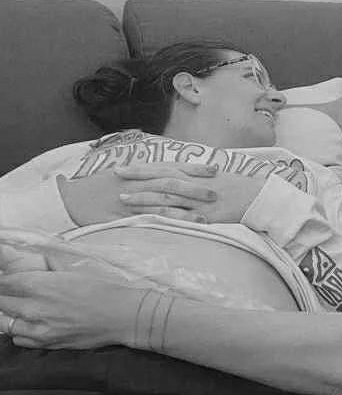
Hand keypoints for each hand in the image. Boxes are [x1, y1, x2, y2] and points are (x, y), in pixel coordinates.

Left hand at [0, 270, 143, 349]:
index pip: (3, 281)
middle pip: (1, 301)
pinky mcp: (48, 344)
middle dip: (6, 294)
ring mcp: (39, 329)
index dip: (5, 278)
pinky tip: (32, 322)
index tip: (10, 277)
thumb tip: (35, 258)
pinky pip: (18, 339)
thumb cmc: (108, 289)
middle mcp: (34, 309)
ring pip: (5, 323)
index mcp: (40, 285)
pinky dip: (20, 331)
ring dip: (11, 313)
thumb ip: (50, 263)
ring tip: (25, 306)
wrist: (126, 316)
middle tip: (18, 289)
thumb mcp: (78, 266)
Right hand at [58, 163, 218, 224]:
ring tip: (208, 213)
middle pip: (172, 182)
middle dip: (196, 186)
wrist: (70, 198)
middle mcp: (139, 183)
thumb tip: (168, 172)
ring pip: (164, 201)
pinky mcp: (126, 216)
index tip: (215, 169)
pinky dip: (168, 222)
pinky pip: (150, 219)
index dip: (194, 168)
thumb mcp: (123, 173)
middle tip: (218, 190)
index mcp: (140, 171)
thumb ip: (146, 173)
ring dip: (187, 207)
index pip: (172, 167)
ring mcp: (133, 199)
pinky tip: (182, 227)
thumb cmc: (98, 186)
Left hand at [114, 164, 267, 223]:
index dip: (143, 167)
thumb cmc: (237, 186)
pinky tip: (148, 219)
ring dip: (144, 198)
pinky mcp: (205, 216)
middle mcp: (195, 184)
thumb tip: (175, 173)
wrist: (258, 198)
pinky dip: (163, 217)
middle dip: (137, 178)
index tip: (124, 167)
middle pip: (161, 179)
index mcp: (196, 173)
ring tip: (123, 200)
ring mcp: (199, 200)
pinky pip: (181, 217)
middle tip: (116, 177)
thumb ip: (193, 175)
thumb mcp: (214, 176)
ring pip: (166, 198)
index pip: (164, 167)